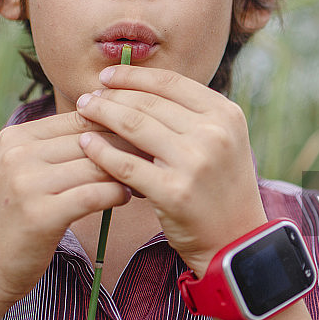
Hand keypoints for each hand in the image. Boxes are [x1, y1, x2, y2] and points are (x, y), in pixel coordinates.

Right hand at [0, 110, 131, 311]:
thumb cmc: (12, 219)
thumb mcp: (23, 172)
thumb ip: (56, 148)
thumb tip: (111, 123)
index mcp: (16, 136)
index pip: (79, 117)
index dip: (115, 123)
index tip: (142, 133)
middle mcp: (18, 154)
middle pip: (90, 138)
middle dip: (126, 146)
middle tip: (153, 154)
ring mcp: (26, 184)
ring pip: (96, 165)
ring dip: (126, 171)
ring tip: (145, 177)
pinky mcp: (40, 215)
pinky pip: (93, 195)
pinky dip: (116, 194)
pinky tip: (127, 197)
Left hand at [76, 65, 267, 275]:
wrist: (235, 243)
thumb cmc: (220, 187)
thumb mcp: (221, 140)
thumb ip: (188, 114)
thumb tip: (136, 86)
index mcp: (225, 113)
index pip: (170, 82)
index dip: (133, 76)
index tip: (108, 76)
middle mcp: (213, 133)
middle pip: (148, 102)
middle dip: (112, 95)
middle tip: (88, 96)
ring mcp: (194, 162)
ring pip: (134, 126)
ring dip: (102, 114)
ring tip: (83, 110)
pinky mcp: (172, 192)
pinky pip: (124, 164)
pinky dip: (100, 151)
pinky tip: (86, 143)